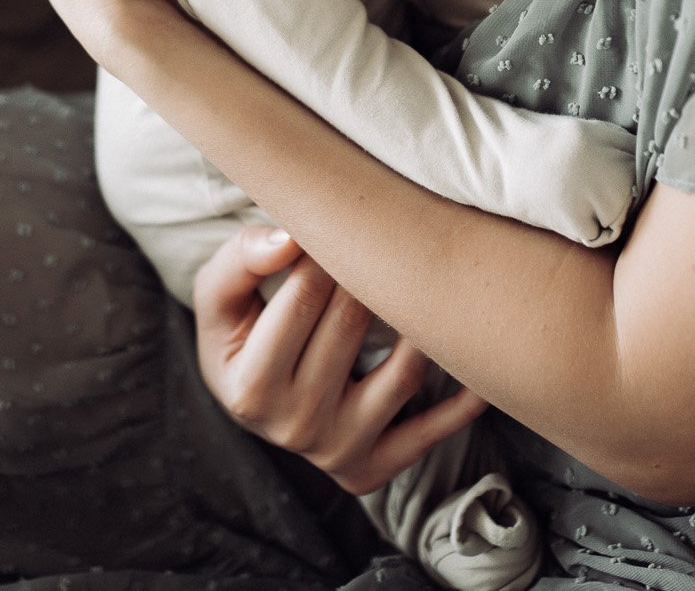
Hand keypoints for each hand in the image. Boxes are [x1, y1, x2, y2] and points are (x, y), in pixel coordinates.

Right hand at [193, 225, 487, 495]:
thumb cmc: (240, 336)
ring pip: (404, 372)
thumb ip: (240, 260)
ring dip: (417, 323)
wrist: (252, 401)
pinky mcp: (374, 467)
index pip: (303, 297)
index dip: (325, 250)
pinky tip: (476, 362)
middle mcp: (294, 428)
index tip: (336, 227)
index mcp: (250, 388)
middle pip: (355, 325)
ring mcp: (338, 452)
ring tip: (413, 286)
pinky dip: (462, 402)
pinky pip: (431, 431)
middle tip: (379, 246)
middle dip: (369, 273)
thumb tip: (289, 240)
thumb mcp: (218, 298)